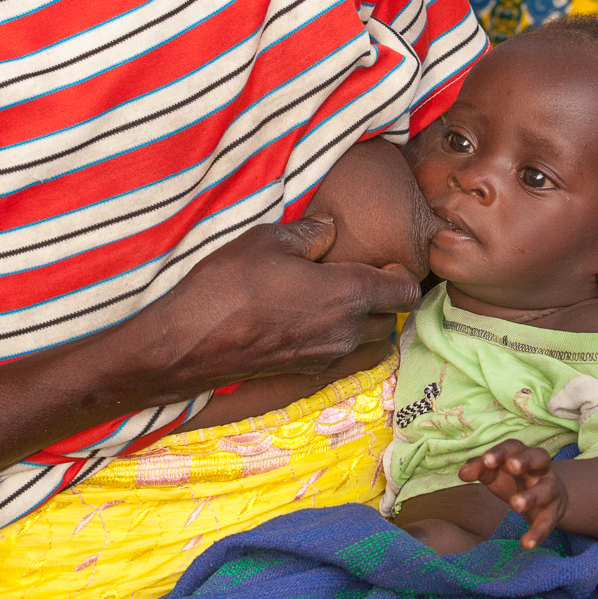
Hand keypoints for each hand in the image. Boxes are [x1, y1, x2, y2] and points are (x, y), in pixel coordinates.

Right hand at [156, 216, 421, 390]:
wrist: (190, 341)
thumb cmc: (230, 285)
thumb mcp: (268, 240)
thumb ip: (310, 233)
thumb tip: (331, 228)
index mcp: (349, 294)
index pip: (407, 292)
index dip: (404, 274)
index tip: (384, 259)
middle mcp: (346, 331)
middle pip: (390, 319)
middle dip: (383, 298)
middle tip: (357, 274)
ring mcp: (326, 355)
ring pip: (367, 339)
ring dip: (361, 320)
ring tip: (332, 297)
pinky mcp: (305, 370)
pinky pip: (340, 353)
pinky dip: (337, 336)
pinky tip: (307, 316)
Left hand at [457, 439, 566, 550]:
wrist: (548, 497)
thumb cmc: (513, 479)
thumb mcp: (494, 472)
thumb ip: (478, 469)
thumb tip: (462, 473)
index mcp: (522, 454)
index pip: (513, 447)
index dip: (500, 452)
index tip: (486, 460)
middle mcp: (540, 469)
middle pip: (539, 458)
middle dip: (525, 461)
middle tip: (511, 467)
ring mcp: (550, 489)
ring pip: (546, 490)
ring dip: (532, 496)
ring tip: (515, 505)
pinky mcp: (553, 512)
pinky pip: (548, 522)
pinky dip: (538, 533)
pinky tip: (526, 544)